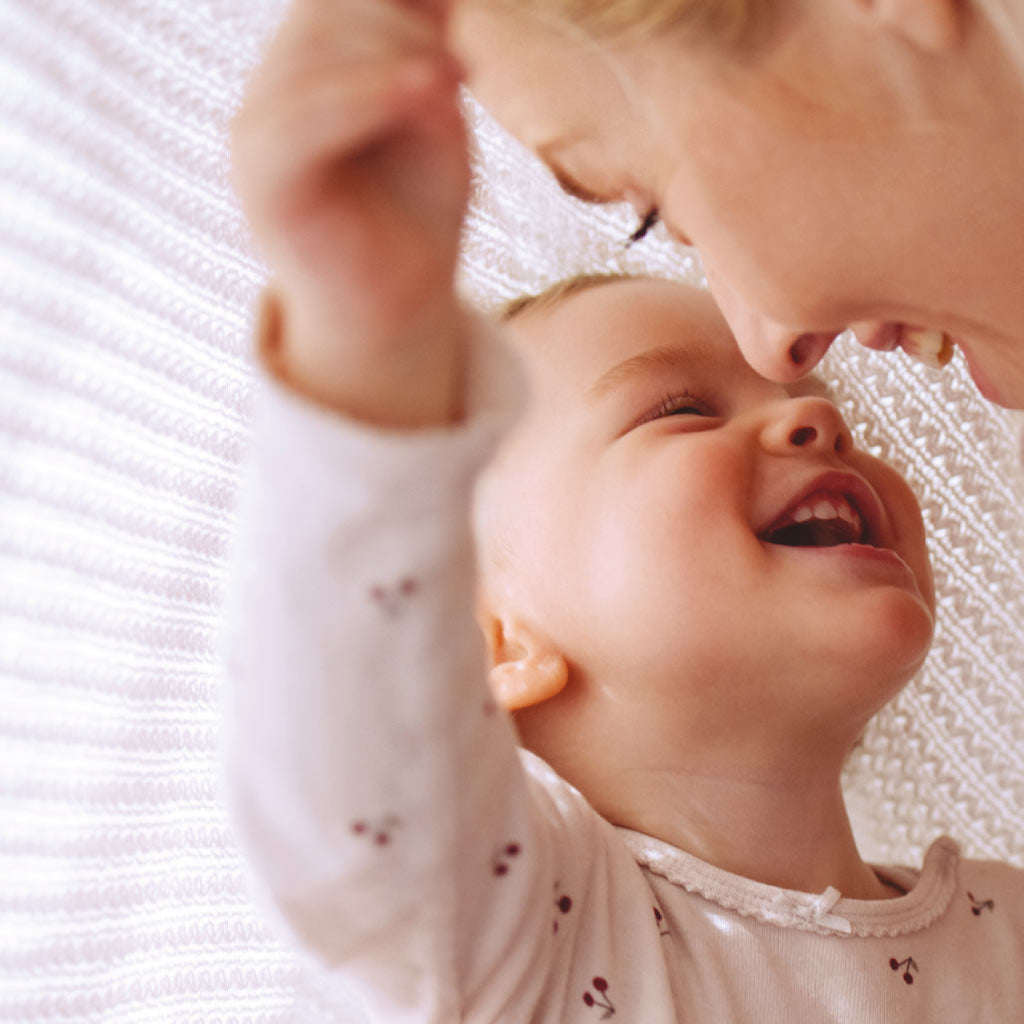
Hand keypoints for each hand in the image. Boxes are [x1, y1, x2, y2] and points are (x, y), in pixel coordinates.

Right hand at [231, 0, 470, 425]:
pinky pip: (304, 120)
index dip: (396, 3)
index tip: (451, 33)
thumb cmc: (418, 209)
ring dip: (393, 55)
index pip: (335, 0)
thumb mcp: (434, 112)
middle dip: (400, 23)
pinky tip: (427, 90)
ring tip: (450, 85)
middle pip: (323, 14)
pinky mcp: (264, 180)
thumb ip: (423, 47)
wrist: (399, 303)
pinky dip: (369, 96)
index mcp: (309, 69)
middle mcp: (274, 93)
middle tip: (458, 71)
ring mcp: (260, 133)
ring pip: (314, 57)